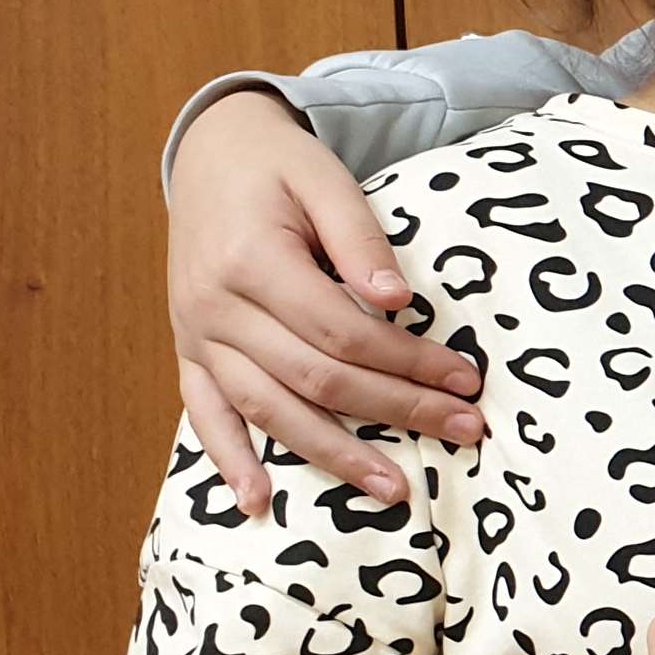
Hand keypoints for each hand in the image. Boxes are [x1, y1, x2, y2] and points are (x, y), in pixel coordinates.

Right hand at [169, 91, 488, 512]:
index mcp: (252, 261)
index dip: (409, 361)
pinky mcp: (187, 350)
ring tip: (392, 489)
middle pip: (317, 378)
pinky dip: (229, 459)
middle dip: (397, 409)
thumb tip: (399, 301)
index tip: (466, 380)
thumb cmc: (277, 166)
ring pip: (268, 409)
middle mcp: (216, 306)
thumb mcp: (325, 179)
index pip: (344, 332)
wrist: (209, 152)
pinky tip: (259, 501)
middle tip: (463, 431)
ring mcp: (196, 335)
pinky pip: (204, 413)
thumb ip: (361, 239)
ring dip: (332, 454)